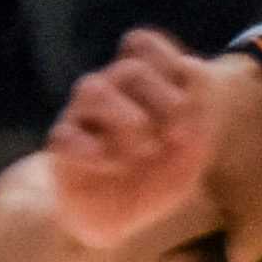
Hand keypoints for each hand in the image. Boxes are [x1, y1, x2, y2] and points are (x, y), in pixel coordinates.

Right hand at [46, 31, 219, 250]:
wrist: (121, 217)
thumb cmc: (159, 174)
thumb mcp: (192, 150)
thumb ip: (198, 113)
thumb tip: (190, 70)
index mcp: (139, 86)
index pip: (142, 44)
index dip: (172, 65)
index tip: (192, 107)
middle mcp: (109, 94)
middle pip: (130, 70)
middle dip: (165, 103)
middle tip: (177, 139)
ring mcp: (82, 118)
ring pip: (92, 89)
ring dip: (128, 121)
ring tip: (144, 152)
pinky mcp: (63, 149)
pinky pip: (65, 135)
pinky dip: (91, 149)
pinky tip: (111, 164)